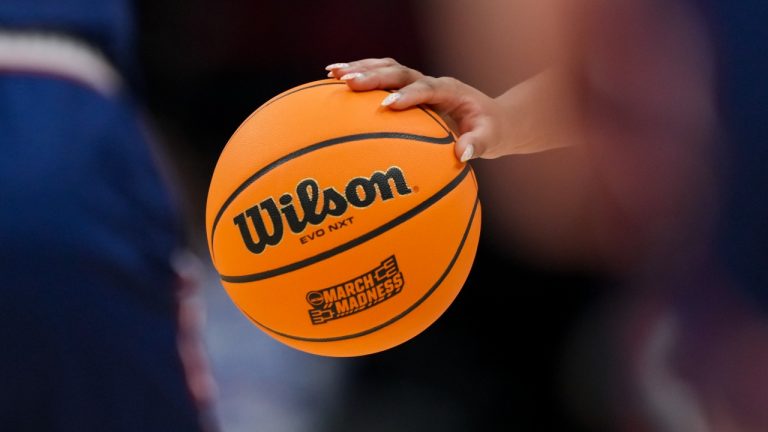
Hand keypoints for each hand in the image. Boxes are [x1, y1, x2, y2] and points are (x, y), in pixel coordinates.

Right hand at [326, 58, 507, 161]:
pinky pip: (382, 78)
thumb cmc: (490, 130)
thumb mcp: (490, 139)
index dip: (407, 95)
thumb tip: (462, 154)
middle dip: (374, 75)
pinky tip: (333, 81)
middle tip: (348, 82)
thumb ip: (478, 144)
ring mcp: (417, 83)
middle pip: (400, 71)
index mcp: (450, 91)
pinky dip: (360, 76)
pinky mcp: (407, 89)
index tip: (387, 105)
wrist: (491, 118)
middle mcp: (430, 82)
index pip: (426, 88)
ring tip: (332, 73)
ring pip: (387, 68)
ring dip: (361, 69)